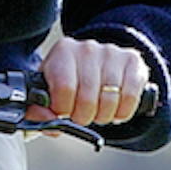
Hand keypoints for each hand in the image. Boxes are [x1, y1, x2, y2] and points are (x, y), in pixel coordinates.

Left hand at [31, 36, 149, 128]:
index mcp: (63, 51)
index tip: (64, 111)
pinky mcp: (132, 61)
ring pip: (109, 100)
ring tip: (97, 111)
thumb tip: (48, 120)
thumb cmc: (68, 80)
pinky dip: (123, 112)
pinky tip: (115, 108)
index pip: (64, 88)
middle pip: (87, 98)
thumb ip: (38, 110)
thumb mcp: (47, 90)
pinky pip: (130, 97)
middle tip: (82, 115)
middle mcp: (88, 48)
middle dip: (83, 116)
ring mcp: (112, 53)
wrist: (95, 62)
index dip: (64, 109)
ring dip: (103, 116)